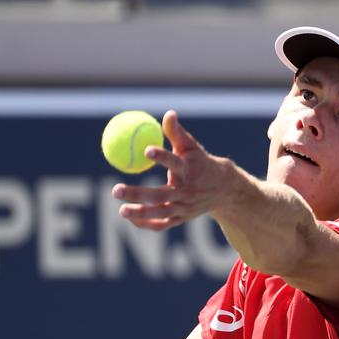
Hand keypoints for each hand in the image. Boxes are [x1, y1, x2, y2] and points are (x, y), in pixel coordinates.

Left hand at [112, 110, 231, 231]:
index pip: (175, 163)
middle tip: (116, 190)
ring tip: (122, 210)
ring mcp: (184, 207)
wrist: (222, 188)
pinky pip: (162, 225)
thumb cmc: (201, 162)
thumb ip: (177, 132)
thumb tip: (168, 113)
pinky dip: (146, 223)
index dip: (162, 157)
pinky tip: (130, 218)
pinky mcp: (182, 218)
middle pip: (161, 195)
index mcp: (188, 170)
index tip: (146, 150)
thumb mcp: (191, 146)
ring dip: (141, 213)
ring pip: (160, 213)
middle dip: (138, 194)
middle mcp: (186, 191)